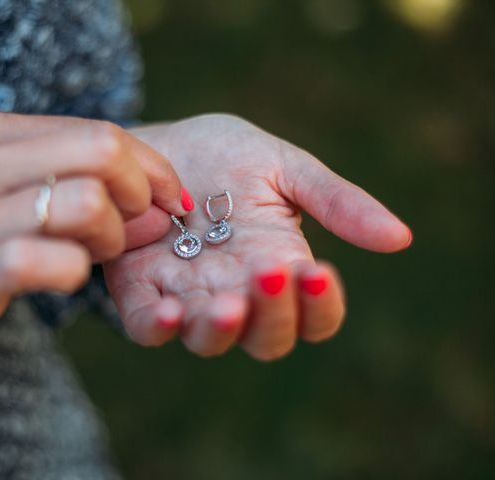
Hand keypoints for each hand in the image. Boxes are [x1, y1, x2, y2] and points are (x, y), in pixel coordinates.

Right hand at [0, 111, 188, 379]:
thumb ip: (55, 178)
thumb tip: (143, 193)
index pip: (98, 131)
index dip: (150, 165)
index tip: (172, 197)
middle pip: (104, 150)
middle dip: (143, 191)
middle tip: (139, 225)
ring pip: (91, 202)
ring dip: (113, 237)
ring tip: (93, 256)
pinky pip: (59, 261)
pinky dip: (76, 274)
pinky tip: (60, 279)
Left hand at [105, 114, 411, 360]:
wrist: (158, 144)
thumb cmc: (224, 155)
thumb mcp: (283, 167)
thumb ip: (333, 201)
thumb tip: (400, 237)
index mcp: (280, 265)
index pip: (314, 314)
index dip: (322, 306)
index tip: (319, 272)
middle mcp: (239, 292)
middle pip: (267, 337)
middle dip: (274, 314)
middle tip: (271, 273)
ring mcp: (189, 297)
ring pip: (210, 339)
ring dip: (221, 328)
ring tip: (228, 301)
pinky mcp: (141, 290)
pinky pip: (148, 326)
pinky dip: (159, 326)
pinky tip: (169, 309)